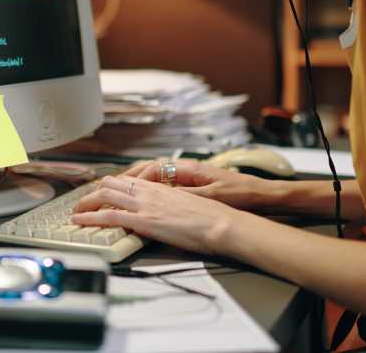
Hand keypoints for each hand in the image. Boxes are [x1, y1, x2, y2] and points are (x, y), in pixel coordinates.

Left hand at [71, 175, 238, 253]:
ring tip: (74, 212)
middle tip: (83, 203)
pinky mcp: (143, 220)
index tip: (100, 192)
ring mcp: (144, 204)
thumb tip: (164, 210)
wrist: (221, 223)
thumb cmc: (211, 218)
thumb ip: (171, 204)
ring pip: (105, 195)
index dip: (110, 185)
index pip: (128, 180)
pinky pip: (109, 215)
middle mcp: (149, 191)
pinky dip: (90, 217)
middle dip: (94, 193)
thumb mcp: (187, 204)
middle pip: (112, 183)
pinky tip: (78, 222)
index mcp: (160, 186)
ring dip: (86, 203)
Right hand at [120, 158, 276, 210]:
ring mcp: (187, 176)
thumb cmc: (239, 193)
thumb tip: (161, 196)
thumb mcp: (210, 196)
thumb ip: (185, 195)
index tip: (118, 190)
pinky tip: (141, 196)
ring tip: (115, 190)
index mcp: (188, 168)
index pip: (152, 170)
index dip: (133, 180)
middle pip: (148, 170)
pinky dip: (148, 188)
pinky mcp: (191, 184)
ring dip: (134, 182)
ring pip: (153, 176)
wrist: (260, 194)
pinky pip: (163, 183)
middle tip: (105, 188)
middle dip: (126, 179)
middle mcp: (184, 169)